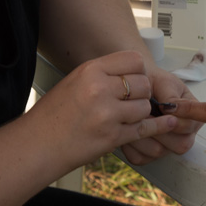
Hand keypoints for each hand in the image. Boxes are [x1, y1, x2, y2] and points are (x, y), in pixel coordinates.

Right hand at [33, 51, 177, 167]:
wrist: (37, 145)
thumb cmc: (52, 116)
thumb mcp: (73, 82)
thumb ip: (101, 75)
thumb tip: (130, 73)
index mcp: (90, 70)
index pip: (133, 59)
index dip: (138, 70)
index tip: (134, 79)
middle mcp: (100, 89)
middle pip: (143, 83)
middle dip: (142, 93)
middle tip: (130, 101)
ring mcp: (107, 114)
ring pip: (145, 106)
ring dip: (141, 113)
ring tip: (125, 117)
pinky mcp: (113, 137)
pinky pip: (145, 129)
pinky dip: (159, 127)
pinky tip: (169, 123)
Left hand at [120, 66, 201, 164]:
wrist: (131, 85)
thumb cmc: (151, 80)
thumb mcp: (163, 81)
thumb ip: (171, 95)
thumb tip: (171, 109)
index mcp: (192, 115)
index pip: (191, 126)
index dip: (177, 119)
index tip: (162, 107)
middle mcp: (182, 134)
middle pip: (180, 145)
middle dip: (159, 130)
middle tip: (143, 115)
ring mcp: (165, 146)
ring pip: (158, 152)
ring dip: (142, 135)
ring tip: (131, 119)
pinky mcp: (147, 154)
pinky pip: (140, 157)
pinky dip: (130, 145)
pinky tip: (124, 128)